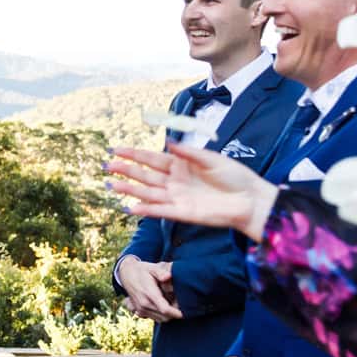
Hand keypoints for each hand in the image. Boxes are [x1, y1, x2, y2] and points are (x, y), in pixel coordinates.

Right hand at [106, 143, 280, 239]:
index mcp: (181, 164)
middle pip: (145, 175)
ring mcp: (177, 197)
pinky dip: (145, 210)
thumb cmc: (235, 177)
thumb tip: (169, 142)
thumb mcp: (212, 158)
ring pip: (147, 193)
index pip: (152, 158)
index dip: (133, 154)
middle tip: (106, 166)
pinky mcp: (182, 213)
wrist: (250, 200)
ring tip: (111, 185)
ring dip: (129, 189)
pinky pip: (159, 211)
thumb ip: (189, 152)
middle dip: (125, 170)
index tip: (116, 149)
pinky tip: (130, 207)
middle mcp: (175, 181)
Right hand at [118, 257, 179, 321]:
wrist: (126, 274)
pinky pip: (156, 318)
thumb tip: (168, 276)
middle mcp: (144, 304)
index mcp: (149, 294)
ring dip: (169, 315)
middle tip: (182, 304)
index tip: (187, 311)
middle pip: (166, 317)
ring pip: (161, 319)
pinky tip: (165, 305)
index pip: (165, 309)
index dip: (178, 313)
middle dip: (176, 313)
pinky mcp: (140, 312)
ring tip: (173, 304)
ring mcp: (141, 309)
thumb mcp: (152, 267)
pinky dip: (163, 315)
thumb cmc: (143, 270)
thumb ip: (160, 272)